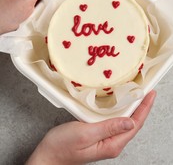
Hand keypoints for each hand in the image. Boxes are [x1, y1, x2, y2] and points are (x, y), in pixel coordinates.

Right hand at [26, 90, 155, 164]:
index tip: (150, 94)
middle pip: (132, 123)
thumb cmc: (62, 146)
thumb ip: (108, 128)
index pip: (135, 125)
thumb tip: (130, 122)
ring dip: (131, 108)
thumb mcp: (85, 134)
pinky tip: (118, 104)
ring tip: (137, 96)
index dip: (144, 108)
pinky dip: (119, 110)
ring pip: (123, 122)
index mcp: (111, 145)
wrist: (48, 155)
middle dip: (141, 108)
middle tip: (146, 92)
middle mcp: (111, 143)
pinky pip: (113, 121)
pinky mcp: (97, 135)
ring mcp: (104, 139)